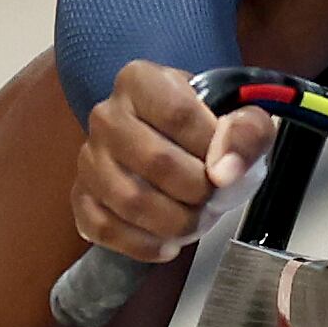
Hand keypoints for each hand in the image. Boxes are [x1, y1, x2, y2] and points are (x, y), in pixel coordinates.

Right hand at [72, 60, 274, 260]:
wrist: (176, 148)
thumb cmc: (206, 132)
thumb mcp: (242, 120)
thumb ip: (247, 133)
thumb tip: (225, 171)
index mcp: (140, 81)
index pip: (179, 115)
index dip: (212, 148)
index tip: (228, 165)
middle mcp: (106, 115)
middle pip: (156, 161)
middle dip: (198, 191)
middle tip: (214, 198)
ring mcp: (89, 157)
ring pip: (130, 201)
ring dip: (175, 222)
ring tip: (196, 220)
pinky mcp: (81, 196)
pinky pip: (104, 228)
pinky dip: (143, 245)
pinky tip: (168, 243)